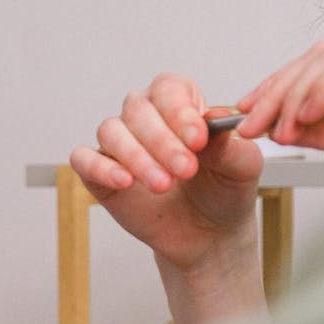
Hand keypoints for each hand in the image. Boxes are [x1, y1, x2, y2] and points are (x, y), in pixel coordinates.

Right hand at [70, 72, 267, 278]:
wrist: (207, 234)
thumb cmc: (223, 190)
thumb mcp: (241, 168)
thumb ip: (229, 145)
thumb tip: (213, 121)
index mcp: (178, 102)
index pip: (168, 89)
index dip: (180, 111)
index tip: (198, 140)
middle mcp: (144, 116)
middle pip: (138, 110)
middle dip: (162, 141)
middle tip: (186, 170)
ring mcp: (118, 144)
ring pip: (111, 131)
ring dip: (136, 157)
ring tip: (163, 185)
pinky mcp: (97, 172)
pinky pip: (83, 159)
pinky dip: (100, 167)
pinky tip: (124, 181)